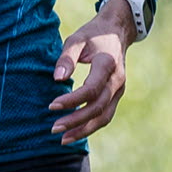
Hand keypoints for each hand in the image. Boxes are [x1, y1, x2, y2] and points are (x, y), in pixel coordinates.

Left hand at [48, 0, 134, 142]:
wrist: (116, 32)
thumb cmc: (92, 35)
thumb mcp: (76, 39)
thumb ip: (66, 58)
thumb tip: (57, 79)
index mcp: (108, 64)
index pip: (91, 89)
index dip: (72, 101)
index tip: (52, 106)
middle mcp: (117, 80)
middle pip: (98, 107)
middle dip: (76, 121)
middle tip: (54, 128)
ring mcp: (119, 89)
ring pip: (104, 117)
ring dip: (84, 130)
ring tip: (63, 139)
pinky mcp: (117, 94)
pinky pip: (106, 115)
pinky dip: (91, 126)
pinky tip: (75, 132)